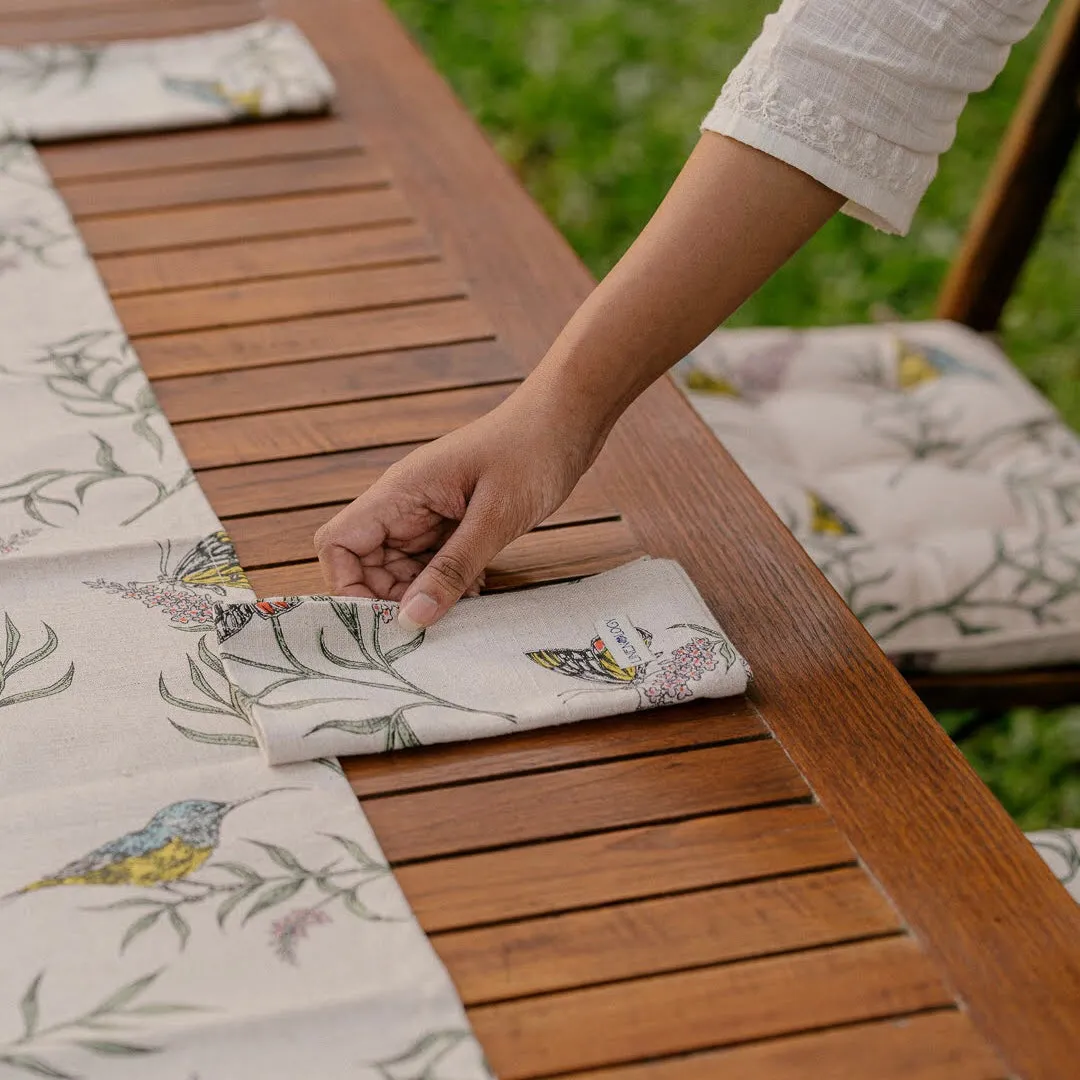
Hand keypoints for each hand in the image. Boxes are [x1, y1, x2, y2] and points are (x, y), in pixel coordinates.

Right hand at [313, 384, 603, 628]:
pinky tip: (478, 588)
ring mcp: (428, 512)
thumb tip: (410, 619)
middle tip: (434, 620)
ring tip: (466, 601)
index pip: (338, 543)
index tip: (385, 618)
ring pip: (401, 569)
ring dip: (425, 594)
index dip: (347, 586)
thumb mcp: (495, 518)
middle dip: (393, 599)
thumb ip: (452, 569)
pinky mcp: (453, 521)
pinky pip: (432, 563)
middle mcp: (405, 504)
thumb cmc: (532, 453)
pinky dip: (449, 582)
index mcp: (400, 492)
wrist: (567, 419)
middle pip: (366, 565)